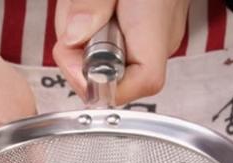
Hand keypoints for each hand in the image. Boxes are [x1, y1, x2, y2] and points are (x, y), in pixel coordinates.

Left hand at [53, 0, 189, 103]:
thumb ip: (91, 2)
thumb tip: (74, 37)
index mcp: (155, 22)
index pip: (141, 82)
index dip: (104, 84)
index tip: (75, 62)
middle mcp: (160, 36)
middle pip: (117, 75)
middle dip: (82, 55)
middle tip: (72, 23)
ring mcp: (154, 34)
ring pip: (110, 58)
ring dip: (84, 38)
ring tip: (83, 5)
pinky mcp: (144, 29)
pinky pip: (114, 42)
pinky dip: (94, 28)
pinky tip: (94, 7)